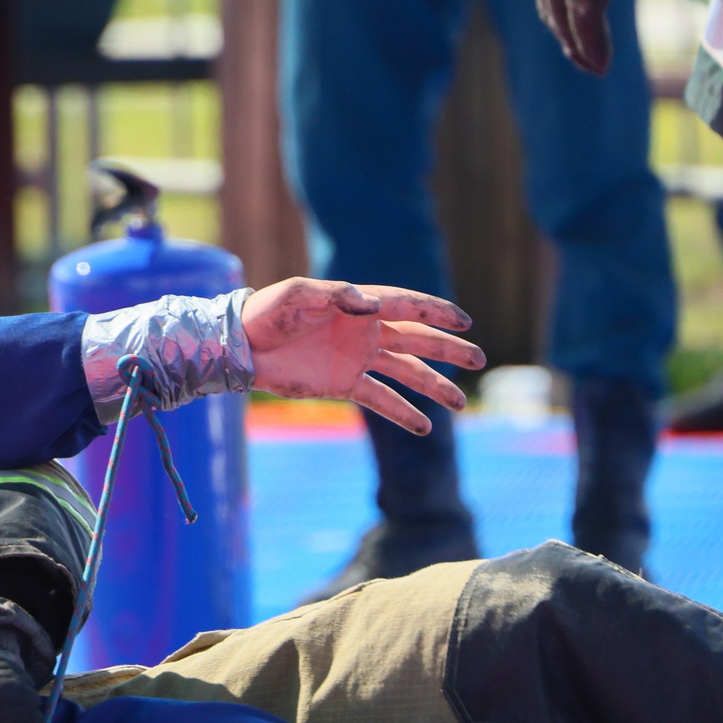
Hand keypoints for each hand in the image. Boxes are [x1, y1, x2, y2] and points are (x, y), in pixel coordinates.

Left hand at [240, 277, 485, 435]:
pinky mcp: (343, 384)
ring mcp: (357, 359)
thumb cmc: (269, 312)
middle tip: (479, 359)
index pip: (408, 307)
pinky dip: (402, 413)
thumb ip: (337, 295)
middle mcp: (366, 332)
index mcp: (359, 305)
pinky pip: (380, 399)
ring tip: (460, 404)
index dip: (437, 313)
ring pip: (406, 374)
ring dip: (434, 387)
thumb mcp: (299, 294)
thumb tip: (373, 305)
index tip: (465, 322)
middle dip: (448, 350)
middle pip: (417, 341)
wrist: (242, 345)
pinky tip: (424, 428)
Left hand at [525, 0, 706, 74]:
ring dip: (577, 46)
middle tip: (575, 52)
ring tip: (591, 67)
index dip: (554, 0)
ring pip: (565, 19)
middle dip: (562, 29)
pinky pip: (586, 26)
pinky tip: (600, 67)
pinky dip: (593, 49)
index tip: (561, 17)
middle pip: (550, 2)